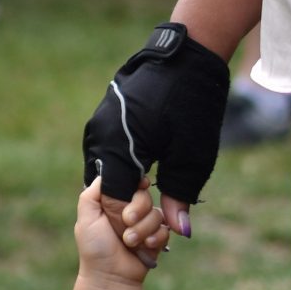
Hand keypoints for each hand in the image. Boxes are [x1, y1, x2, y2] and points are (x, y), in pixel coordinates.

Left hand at [76, 175, 167, 279]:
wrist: (109, 278)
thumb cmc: (95, 248)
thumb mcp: (86, 218)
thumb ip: (93, 193)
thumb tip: (108, 172)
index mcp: (112, 202)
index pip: (130, 182)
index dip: (137, 183)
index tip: (139, 185)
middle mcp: (129, 210)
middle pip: (145, 195)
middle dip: (138, 209)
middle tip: (126, 221)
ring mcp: (144, 224)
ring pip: (156, 213)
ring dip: (143, 229)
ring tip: (129, 242)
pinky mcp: (156, 238)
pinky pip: (165, 229)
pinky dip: (155, 238)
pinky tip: (145, 247)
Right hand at [82, 22, 231, 227]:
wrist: (186, 57)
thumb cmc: (192, 105)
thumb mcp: (192, 156)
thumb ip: (180, 194)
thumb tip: (179, 231)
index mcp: (117, 147)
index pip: (115, 200)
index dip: (133, 221)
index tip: (152, 233)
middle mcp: (99, 137)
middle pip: (105, 187)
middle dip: (125, 207)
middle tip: (151, 219)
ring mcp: (98, 125)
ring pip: (104, 171)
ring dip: (123, 188)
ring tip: (148, 198)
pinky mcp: (103, 118)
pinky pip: (106, 153)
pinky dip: (120, 169)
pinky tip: (142, 173)